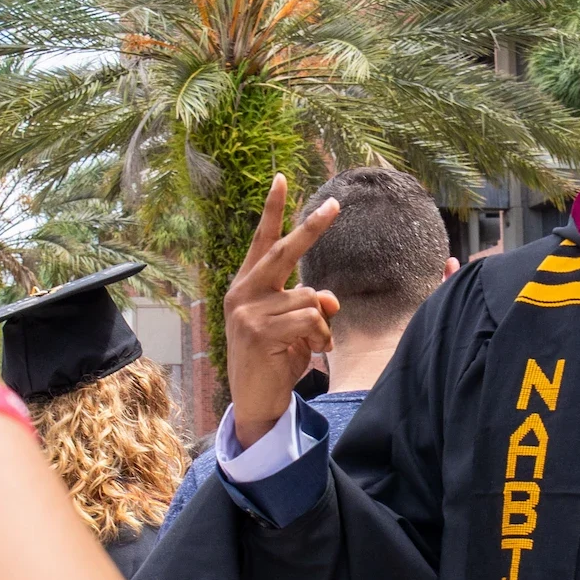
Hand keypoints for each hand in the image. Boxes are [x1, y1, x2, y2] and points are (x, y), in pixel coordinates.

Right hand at [225, 174, 340, 447]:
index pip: (262, 240)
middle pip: (284, 251)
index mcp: (248, 286)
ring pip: (310, 298)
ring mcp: (248, 311)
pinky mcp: (260, 331)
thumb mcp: (296, 327)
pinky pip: (311, 320)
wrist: (256, 401)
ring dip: (321, 325)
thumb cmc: (276, 359)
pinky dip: (320, 336)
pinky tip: (307, 353)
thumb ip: (310, 303)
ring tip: (307, 346)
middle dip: (312, 228)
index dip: (273, 209)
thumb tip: (329, 296)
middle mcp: (243, 293)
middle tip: (336, 204)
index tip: (282, 178)